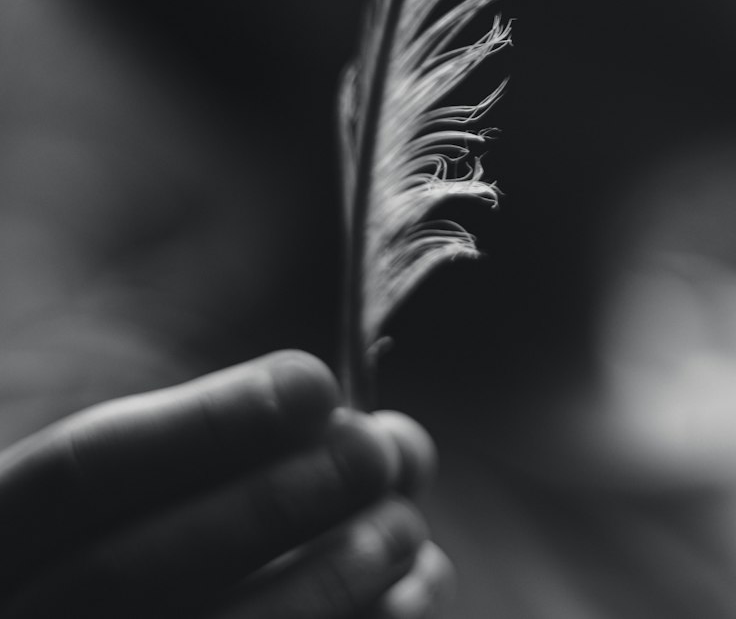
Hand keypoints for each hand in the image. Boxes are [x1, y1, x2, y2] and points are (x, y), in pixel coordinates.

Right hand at [0, 350, 451, 616]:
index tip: (317, 381)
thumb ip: (219, 462)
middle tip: (383, 451)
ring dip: (324, 586)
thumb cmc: (135, 559)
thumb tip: (365, 431)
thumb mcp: (136, 499)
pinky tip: (411, 599)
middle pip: (134, 570)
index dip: (202, 422)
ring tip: (404, 528)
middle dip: (273, 503)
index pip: (81, 468)